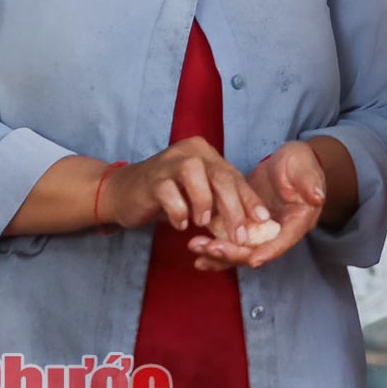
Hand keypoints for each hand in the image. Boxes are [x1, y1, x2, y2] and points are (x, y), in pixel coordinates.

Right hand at [102, 137, 268, 239]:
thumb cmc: (169, 195)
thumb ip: (220, 202)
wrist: (123, 192)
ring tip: (202, 223)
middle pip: (219, 175)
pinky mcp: (150, 179)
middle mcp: (190, 152)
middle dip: (233, 208)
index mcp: (206, 154)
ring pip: (194, 175)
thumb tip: (252, 224)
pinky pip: (168, 193)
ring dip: (202, 203)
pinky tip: (180, 224)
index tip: (263, 220)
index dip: (250, 199)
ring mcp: (168, 163)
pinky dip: (178, 212)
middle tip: (239, 234)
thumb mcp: (199, 195)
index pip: (234, 176)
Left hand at [189, 140, 324, 270]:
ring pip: (241, 252)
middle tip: (209, 247)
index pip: (283, 242)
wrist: (287, 161)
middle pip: (256, 252)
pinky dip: (215, 250)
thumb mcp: (304, 167)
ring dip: (218, 254)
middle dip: (233, 253)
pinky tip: (196, 251)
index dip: (268, 252)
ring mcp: (261, 233)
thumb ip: (310, 182)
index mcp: (297, 222)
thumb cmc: (299, 162)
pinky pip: (231, 243)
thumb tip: (317, 197)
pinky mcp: (247, 228)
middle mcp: (279, 233)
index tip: (251, 259)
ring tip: (195, 247)